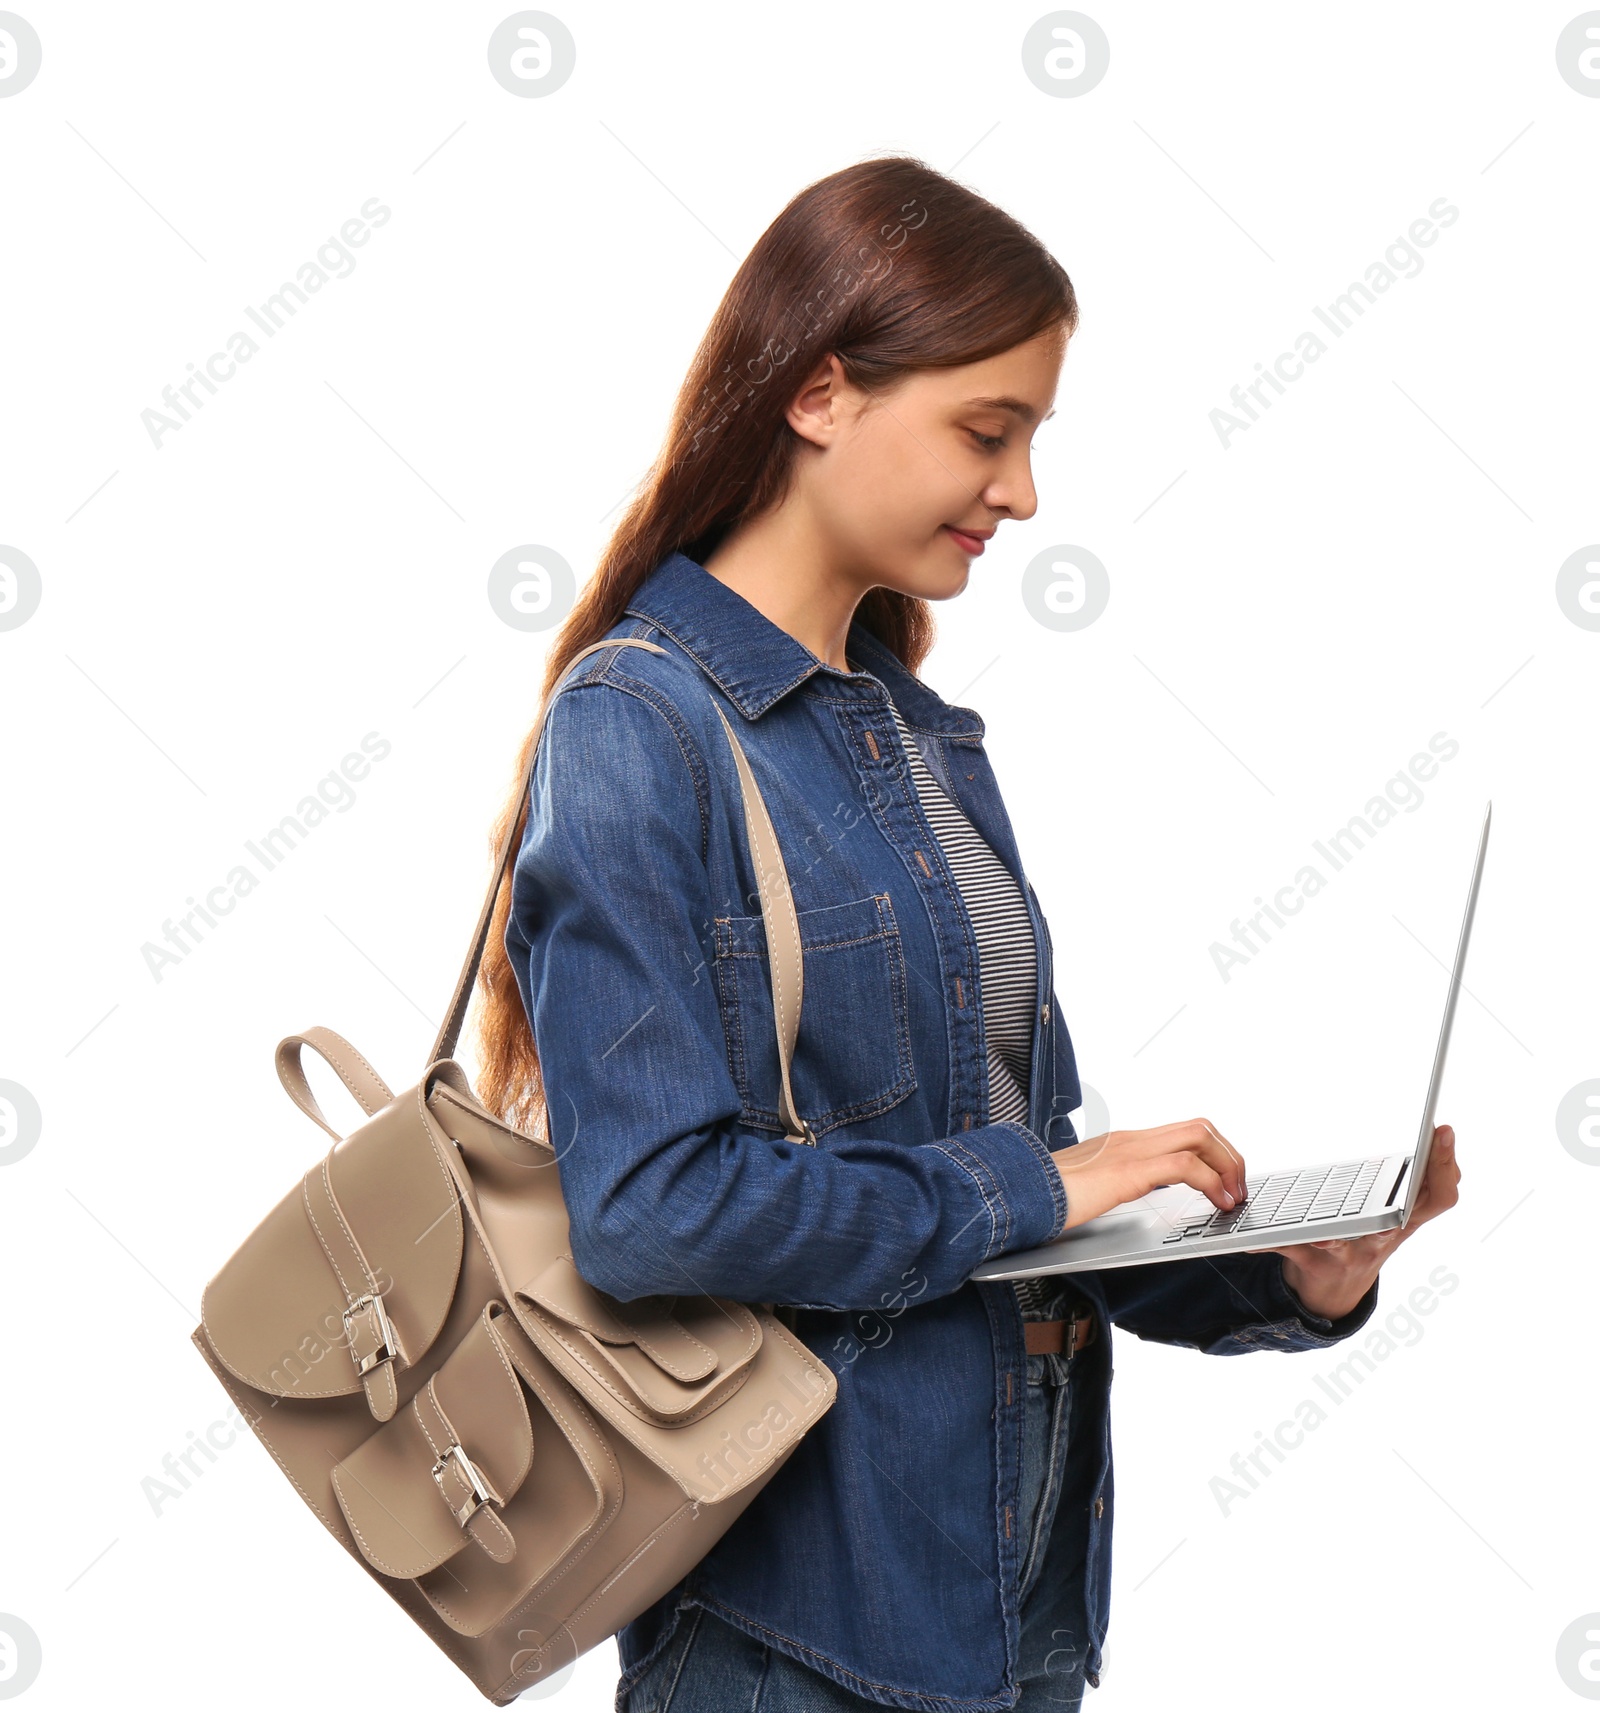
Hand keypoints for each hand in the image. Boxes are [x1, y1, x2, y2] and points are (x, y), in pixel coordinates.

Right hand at [1051, 1117, 1247, 1230]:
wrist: (1016, 1191)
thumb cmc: (1043, 1194)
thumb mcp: (1086, 1186)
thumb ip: (1108, 1182)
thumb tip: (1121, 1191)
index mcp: (1123, 1143)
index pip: (1182, 1132)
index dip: (1214, 1154)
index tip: (1225, 1183)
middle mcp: (1132, 1139)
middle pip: (1200, 1127)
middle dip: (1230, 1156)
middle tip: (1237, 1189)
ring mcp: (1131, 1150)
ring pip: (1200, 1136)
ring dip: (1228, 1166)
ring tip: (1233, 1197)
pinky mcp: (1129, 1170)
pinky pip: (1185, 1164)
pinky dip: (1212, 1182)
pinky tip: (1218, 1202)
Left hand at [1249, 1124, 1460, 1320]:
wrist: (1336, 1291)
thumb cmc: (1367, 1237)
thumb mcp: (1398, 1212)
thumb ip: (1421, 1181)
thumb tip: (1443, 1134)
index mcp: (1403, 1219)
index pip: (1438, 1195)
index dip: (1445, 1166)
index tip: (1443, 1129)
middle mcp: (1382, 1239)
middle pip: (1401, 1222)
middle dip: (1402, 1200)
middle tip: (1399, 1185)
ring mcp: (1351, 1255)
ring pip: (1344, 1244)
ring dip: (1335, 1238)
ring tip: (1324, 1234)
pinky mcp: (1316, 1264)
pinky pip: (1292, 1252)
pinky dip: (1270, 1245)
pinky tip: (1250, 1244)